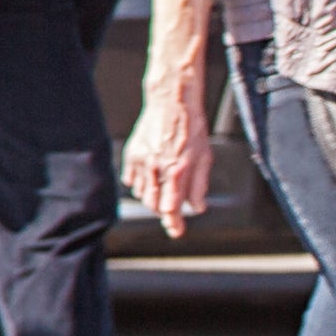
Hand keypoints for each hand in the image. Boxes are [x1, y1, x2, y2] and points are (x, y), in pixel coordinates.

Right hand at [122, 89, 211, 238]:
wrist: (172, 103)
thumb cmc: (192, 129)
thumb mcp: (205, 159)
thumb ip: (199, 186)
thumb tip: (197, 208)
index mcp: (178, 171)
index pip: (172, 207)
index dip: (174, 223)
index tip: (176, 231)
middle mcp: (158, 168)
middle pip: (154, 205)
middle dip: (164, 211)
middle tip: (173, 209)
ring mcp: (142, 161)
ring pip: (142, 194)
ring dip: (153, 198)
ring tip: (164, 189)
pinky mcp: (132, 154)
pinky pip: (131, 180)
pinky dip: (140, 185)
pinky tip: (151, 179)